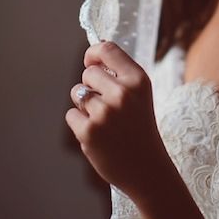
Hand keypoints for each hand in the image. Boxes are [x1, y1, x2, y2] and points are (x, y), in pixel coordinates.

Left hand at [66, 41, 167, 200]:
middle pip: (88, 73)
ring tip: (103, 120)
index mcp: (138, 80)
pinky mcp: (89, 132)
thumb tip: (93, 53)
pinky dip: (79, 123)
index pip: (107, 49)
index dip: (93, 53)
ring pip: (77, 93)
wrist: (147, 168)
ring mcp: (105, 113)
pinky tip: (97, 134)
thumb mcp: (140, 94)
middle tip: (107, 105)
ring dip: (84, 105)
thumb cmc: (140, 127)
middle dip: (91, 86)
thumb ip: (120, 73)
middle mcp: (122, 93)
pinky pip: (71, 114)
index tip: (90, 61)